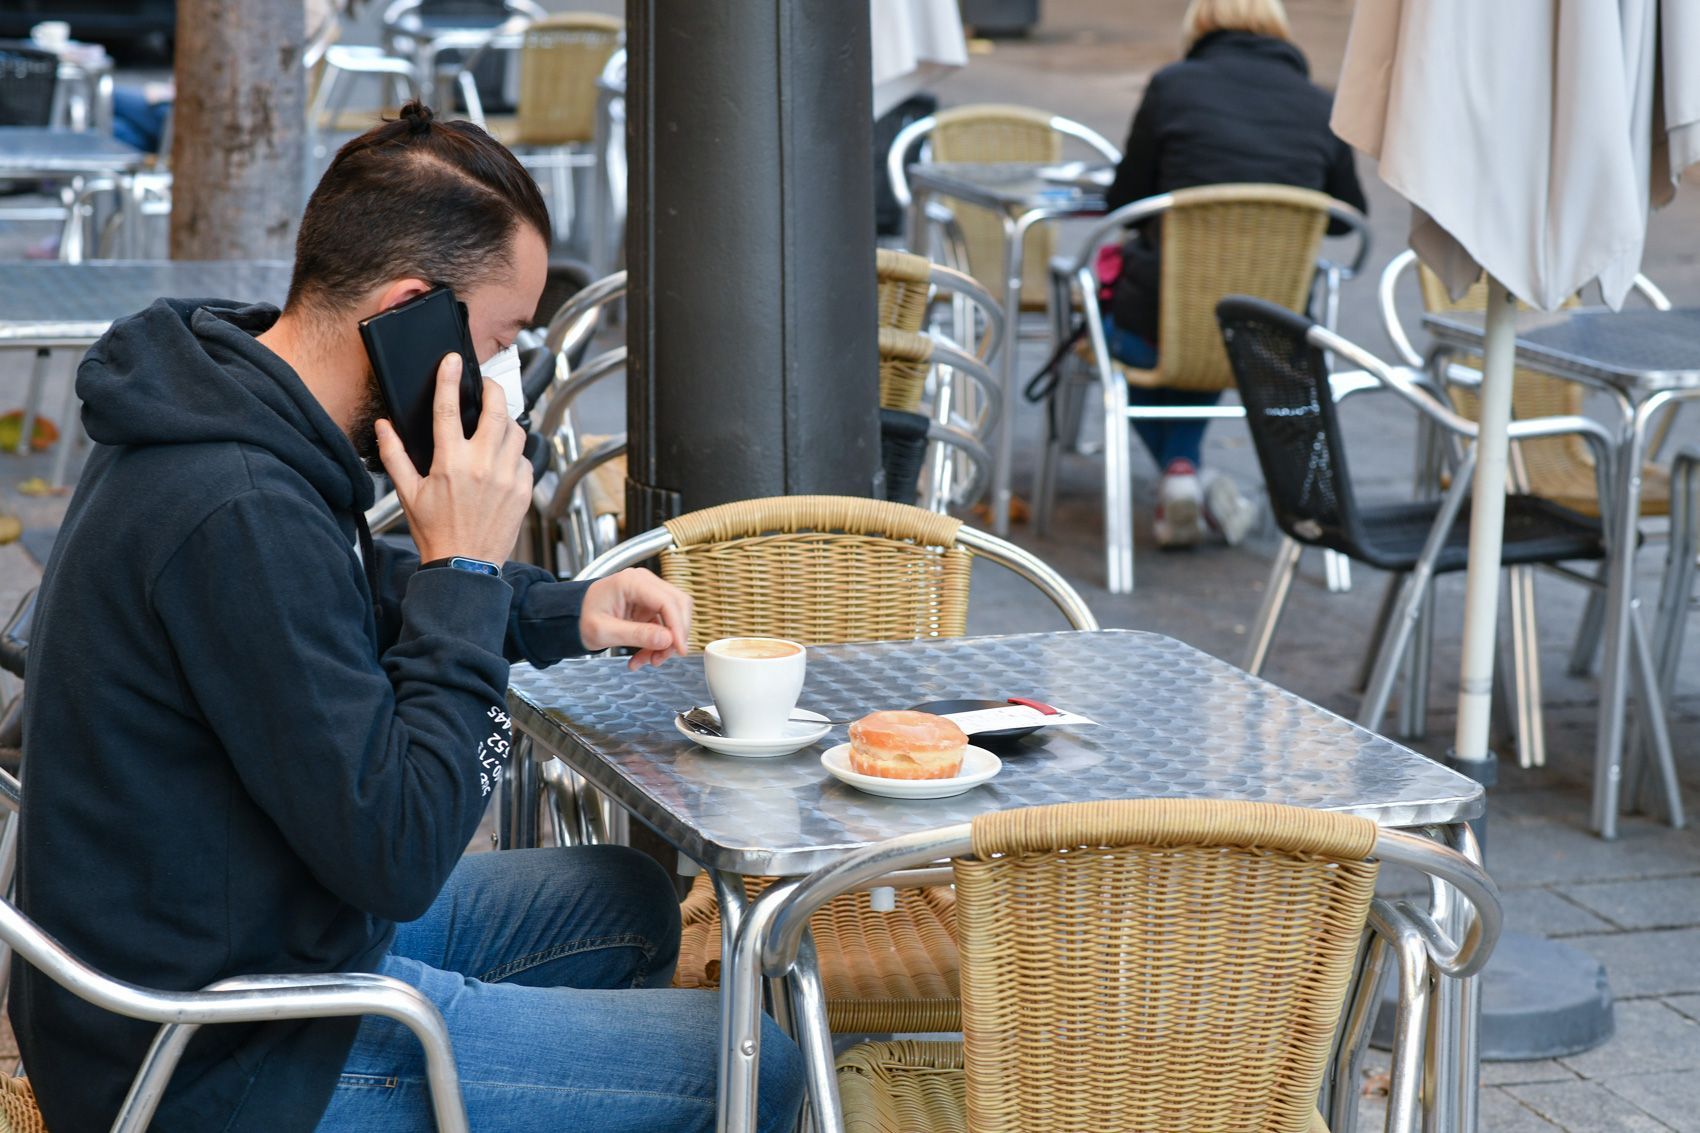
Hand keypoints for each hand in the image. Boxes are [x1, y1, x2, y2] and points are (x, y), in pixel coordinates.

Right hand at [376, 353, 531, 565]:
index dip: (450, 379)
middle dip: (492, 390)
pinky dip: (515, 453)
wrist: (465, 566)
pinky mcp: (524, 490)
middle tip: (485, 387)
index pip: (449, 409)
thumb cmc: (436, 531)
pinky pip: (525, 459)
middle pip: (497, 410)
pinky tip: (502, 460)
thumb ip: (395, 455)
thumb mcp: (408, 493)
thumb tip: (384, 427)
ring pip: (516, 431)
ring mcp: (508, 477)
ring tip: (493, 425)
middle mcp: (484, 465)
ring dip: (505, 422)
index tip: (452, 361)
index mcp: (451, 462)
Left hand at [580, 568, 691, 669]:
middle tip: (663, 656)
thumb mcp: (605, 631)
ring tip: (649, 660)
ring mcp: (648, 594)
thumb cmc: (580, 617)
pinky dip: (657, 643)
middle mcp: (644, 583)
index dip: (678, 627)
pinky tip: (643, 656)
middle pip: (678, 606)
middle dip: (674, 635)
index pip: (667, 601)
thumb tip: (667, 640)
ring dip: (666, 643)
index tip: (679, 648)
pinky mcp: (649, 607)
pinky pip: (664, 626)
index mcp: (631, 582)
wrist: (571, 617)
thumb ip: (637, 635)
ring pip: (674, 617)